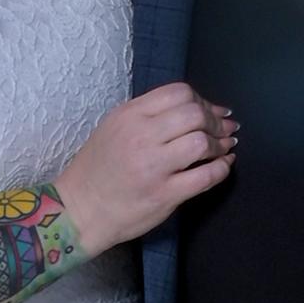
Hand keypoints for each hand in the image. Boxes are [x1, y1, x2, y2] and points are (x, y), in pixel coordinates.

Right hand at [55, 85, 237, 257]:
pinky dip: (222, 168)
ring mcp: (153, 167)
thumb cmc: (97, 169)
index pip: (178, 92)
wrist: (79, 210)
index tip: (210, 111)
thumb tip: (194, 107)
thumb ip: (148, 114)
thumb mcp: (114, 128)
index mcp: (129, 116)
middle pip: (194, 114)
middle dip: (215, 121)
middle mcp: (141, 137)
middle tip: (222, 129)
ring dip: (220, 144)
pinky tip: (224, 165)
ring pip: (202, 142)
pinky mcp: (164, 195)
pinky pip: (205, 177)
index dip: (202, 100)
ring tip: (224, 147)